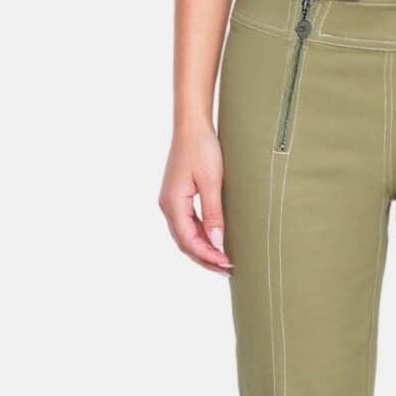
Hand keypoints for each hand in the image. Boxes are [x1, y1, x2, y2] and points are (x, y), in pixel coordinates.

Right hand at [161, 124, 233, 274]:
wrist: (192, 126)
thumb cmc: (202, 148)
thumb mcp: (211, 182)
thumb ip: (214, 213)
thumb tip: (217, 242)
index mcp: (173, 204)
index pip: (188, 240)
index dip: (208, 255)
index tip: (227, 263)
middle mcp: (168, 205)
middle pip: (184, 242)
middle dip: (205, 257)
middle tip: (227, 269)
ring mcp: (171, 201)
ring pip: (185, 234)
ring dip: (203, 248)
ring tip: (222, 260)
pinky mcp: (178, 196)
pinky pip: (187, 223)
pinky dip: (200, 235)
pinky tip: (214, 240)